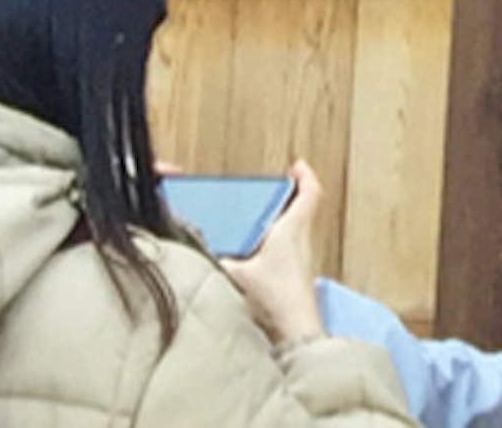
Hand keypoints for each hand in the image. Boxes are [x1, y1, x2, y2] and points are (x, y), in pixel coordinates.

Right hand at [219, 163, 328, 349]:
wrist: (293, 336)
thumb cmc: (275, 301)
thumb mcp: (235, 274)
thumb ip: (212, 259)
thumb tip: (192, 249)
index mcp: (293, 231)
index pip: (309, 194)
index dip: (305, 177)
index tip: (297, 166)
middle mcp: (302, 244)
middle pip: (300, 212)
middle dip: (285, 200)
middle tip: (269, 194)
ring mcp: (300, 265)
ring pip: (293, 235)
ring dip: (277, 226)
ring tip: (254, 225)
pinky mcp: (294, 284)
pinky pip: (285, 257)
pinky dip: (271, 251)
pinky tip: (251, 263)